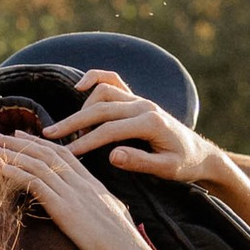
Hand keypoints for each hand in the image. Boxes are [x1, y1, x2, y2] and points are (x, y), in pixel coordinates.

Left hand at [0, 124, 164, 249]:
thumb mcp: (113, 216)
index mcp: (93, 183)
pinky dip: (15, 172)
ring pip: (37, 164)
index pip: (62, 154)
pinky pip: (35, 184)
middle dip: (17, 142)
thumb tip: (97, 207)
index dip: (39, 143)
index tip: (20, 136)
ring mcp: (73, 194)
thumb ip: (101, 205)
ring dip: (10, 153)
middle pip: (45, 153)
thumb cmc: (124, 245)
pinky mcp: (65, 209)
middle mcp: (82, 183)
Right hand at [38, 69, 228, 187]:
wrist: (200, 153)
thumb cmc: (184, 164)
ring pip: (103, 92)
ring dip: (83, 109)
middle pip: (100, 108)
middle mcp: (144, 105)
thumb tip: (111, 155)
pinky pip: (112, 80)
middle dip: (73, 122)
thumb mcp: (166, 170)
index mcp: (151, 122)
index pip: (109, 131)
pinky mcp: (136, 99)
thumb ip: (139, 162)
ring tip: (70, 130)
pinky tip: (79, 87)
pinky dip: (95, 79)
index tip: (66, 154)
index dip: (85, 142)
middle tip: (49, 136)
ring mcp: (140, 99)